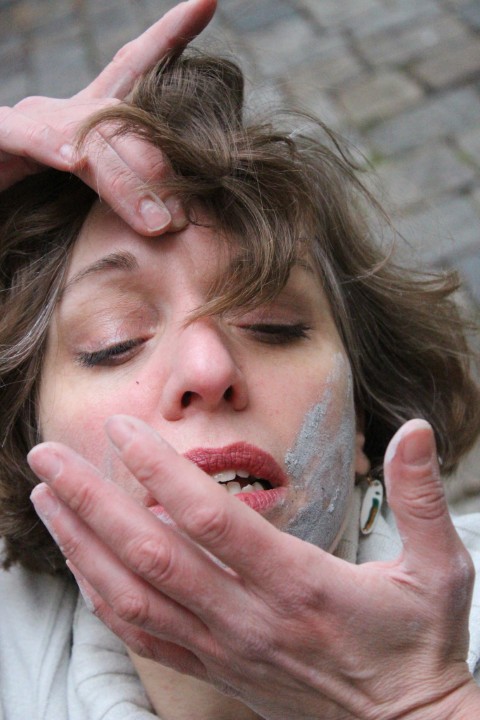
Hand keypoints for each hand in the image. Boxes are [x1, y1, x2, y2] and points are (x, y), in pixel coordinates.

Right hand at [0, 0, 215, 233]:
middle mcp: (59, 112)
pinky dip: (49, 145)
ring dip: (123, 182)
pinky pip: (23, 136)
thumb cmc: (36, 210)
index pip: (132, 70)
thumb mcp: (88, 198)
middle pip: (119, 121)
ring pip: (85, 137)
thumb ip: (124, 195)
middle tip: (182, 218)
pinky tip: (76, 160)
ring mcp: (28, 121)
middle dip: (155, 168)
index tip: (207, 2)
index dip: (167, 38)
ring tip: (155, 221)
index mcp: (86, 120)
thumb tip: (174, 219)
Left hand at [28, 418, 479, 719]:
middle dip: (91, 500)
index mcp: (300, 585)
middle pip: (151, 553)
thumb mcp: (442, 569)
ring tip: (45, 498)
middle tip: (48, 455)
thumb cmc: (421, 645)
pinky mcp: (216, 669)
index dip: (159, 470)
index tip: (122, 430)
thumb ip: (423, 497)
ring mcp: (225, 650)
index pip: (210, 519)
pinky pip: (143, 634)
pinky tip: (79, 562)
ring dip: (81, 545)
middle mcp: (249, 619)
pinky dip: (101, 596)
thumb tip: (418, 430)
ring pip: (133, 595)